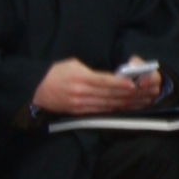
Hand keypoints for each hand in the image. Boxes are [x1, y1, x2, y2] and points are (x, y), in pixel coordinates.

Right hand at [31, 59, 160, 117]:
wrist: (35, 90)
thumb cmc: (54, 73)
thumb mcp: (72, 64)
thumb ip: (92, 71)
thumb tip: (112, 77)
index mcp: (79, 77)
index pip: (104, 81)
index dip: (120, 84)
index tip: (133, 84)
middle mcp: (80, 92)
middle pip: (109, 95)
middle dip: (128, 95)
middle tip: (143, 93)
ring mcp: (80, 105)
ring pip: (107, 105)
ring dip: (124, 104)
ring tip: (139, 101)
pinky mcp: (79, 113)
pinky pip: (100, 112)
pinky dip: (114, 110)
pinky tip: (124, 108)